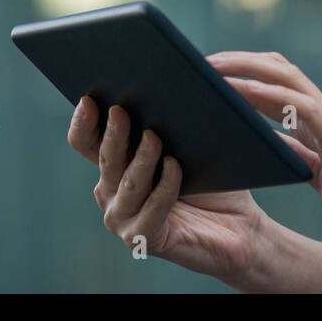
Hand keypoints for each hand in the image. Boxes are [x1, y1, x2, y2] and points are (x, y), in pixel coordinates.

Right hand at [67, 96, 267, 280]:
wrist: (238, 224)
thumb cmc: (213, 180)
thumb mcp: (190, 144)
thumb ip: (172, 121)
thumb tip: (170, 82)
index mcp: (115, 164)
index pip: (85, 141)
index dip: (83, 121)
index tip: (90, 97)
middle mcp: (111, 191)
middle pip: (105, 158)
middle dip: (113, 133)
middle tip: (122, 110)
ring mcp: (124, 217)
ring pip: (127, 183)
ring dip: (141, 159)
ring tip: (154, 137)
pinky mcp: (143, 238)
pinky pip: (150, 210)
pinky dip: (164, 188)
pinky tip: (175, 167)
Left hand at [207, 51, 321, 246]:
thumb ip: (302, 156)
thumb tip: (271, 148)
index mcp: (321, 121)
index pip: (277, 83)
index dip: (244, 72)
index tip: (209, 72)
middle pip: (275, 67)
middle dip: (236, 60)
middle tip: (195, 62)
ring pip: (282, 73)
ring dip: (241, 66)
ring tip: (205, 67)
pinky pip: (293, 103)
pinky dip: (260, 93)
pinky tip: (233, 94)